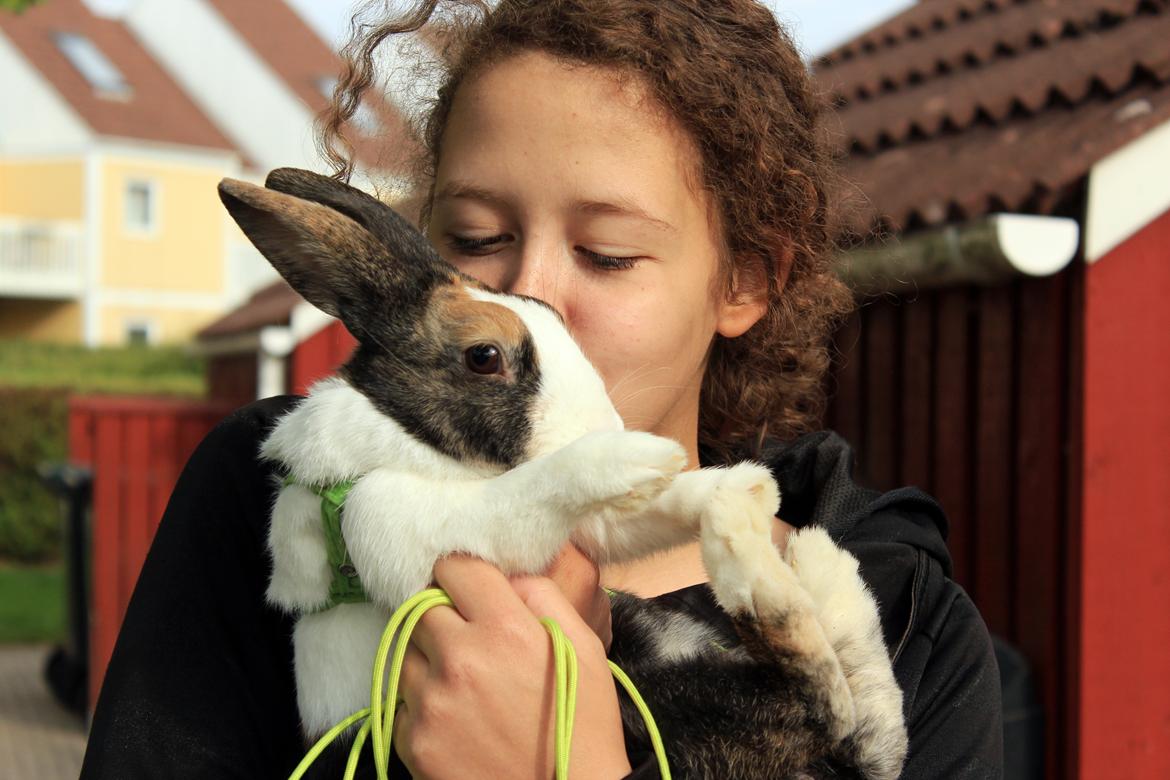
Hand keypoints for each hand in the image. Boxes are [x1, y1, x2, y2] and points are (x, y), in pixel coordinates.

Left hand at [396, 555, 631, 779]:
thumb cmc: (583, 725)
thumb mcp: (585, 647)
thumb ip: (543, 596)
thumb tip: (505, 578)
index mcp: (504, 628)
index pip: (455, 568)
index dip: (464, 575)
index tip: (471, 589)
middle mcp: (460, 659)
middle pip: (421, 607)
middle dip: (442, 615)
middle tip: (467, 637)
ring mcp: (432, 703)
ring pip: (406, 654)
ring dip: (429, 660)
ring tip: (463, 683)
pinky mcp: (414, 742)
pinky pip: (402, 704)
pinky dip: (423, 706)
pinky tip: (457, 719)